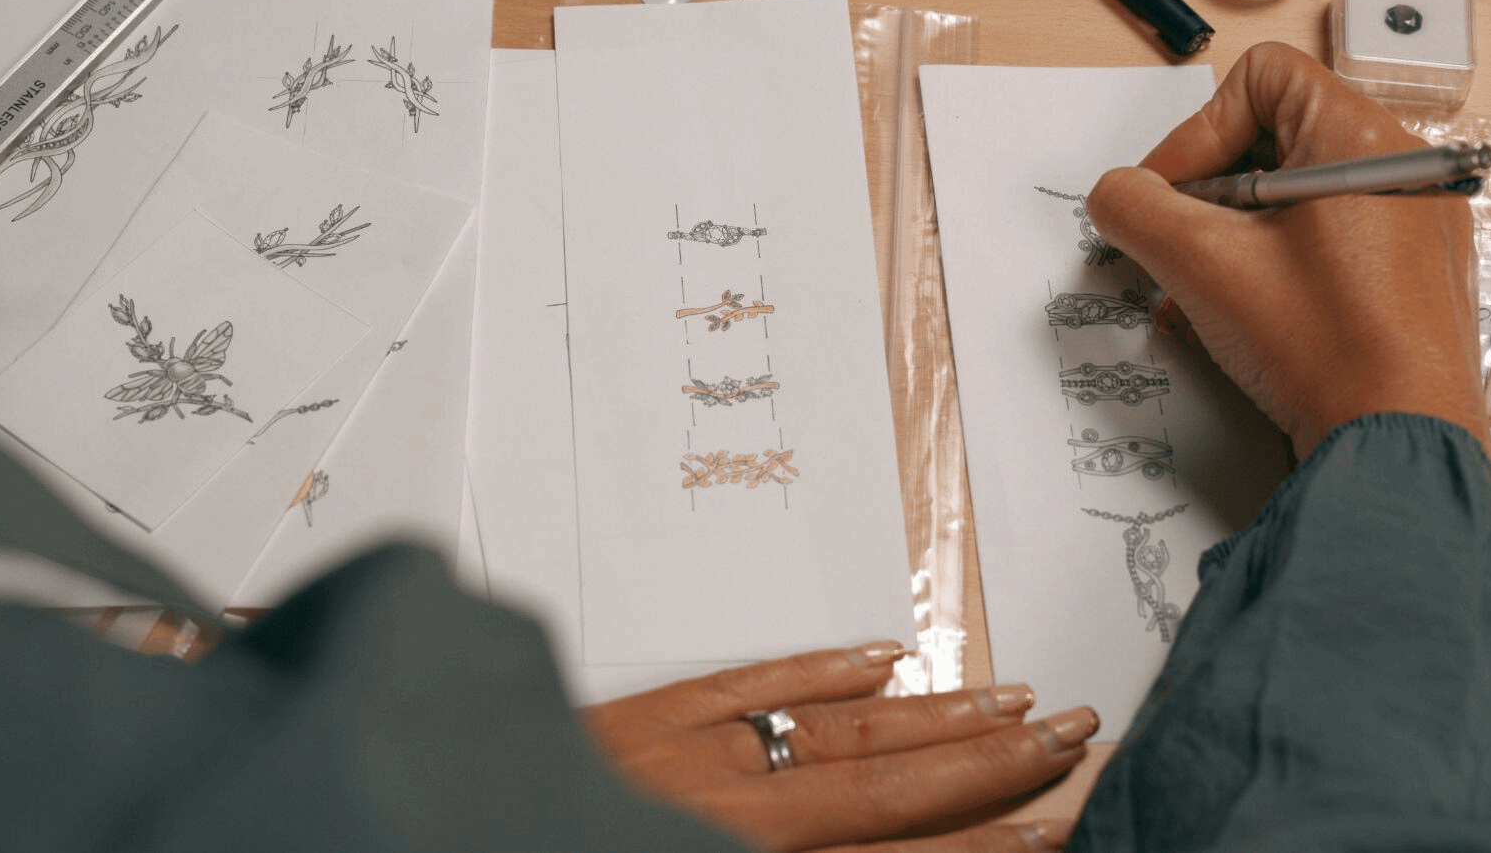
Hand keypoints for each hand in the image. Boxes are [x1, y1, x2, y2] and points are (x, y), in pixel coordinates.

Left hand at [581, 642, 1094, 851]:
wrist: (424, 828)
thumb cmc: (540, 841)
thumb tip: (860, 841)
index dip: (982, 841)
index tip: (1055, 820)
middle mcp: (726, 812)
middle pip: (884, 781)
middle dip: (985, 759)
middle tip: (1066, 731)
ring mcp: (685, 753)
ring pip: (833, 727)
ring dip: (929, 712)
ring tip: (1010, 696)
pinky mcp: (641, 713)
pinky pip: (746, 681)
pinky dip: (818, 668)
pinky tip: (881, 657)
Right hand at [1084, 43, 1483, 456]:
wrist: (1396, 445)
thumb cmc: (1325, 349)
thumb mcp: (1199, 264)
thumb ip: (1134, 208)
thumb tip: (1115, 194)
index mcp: (1362, 140)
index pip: (1260, 78)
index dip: (1197, 131)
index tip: (1171, 195)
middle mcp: (1402, 169)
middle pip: (1274, 136)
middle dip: (1209, 190)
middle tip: (1183, 244)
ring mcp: (1415, 223)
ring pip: (1294, 194)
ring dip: (1234, 235)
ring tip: (1209, 291)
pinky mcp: (1412, 274)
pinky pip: (1326, 240)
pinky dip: (1275, 264)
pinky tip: (1249, 316)